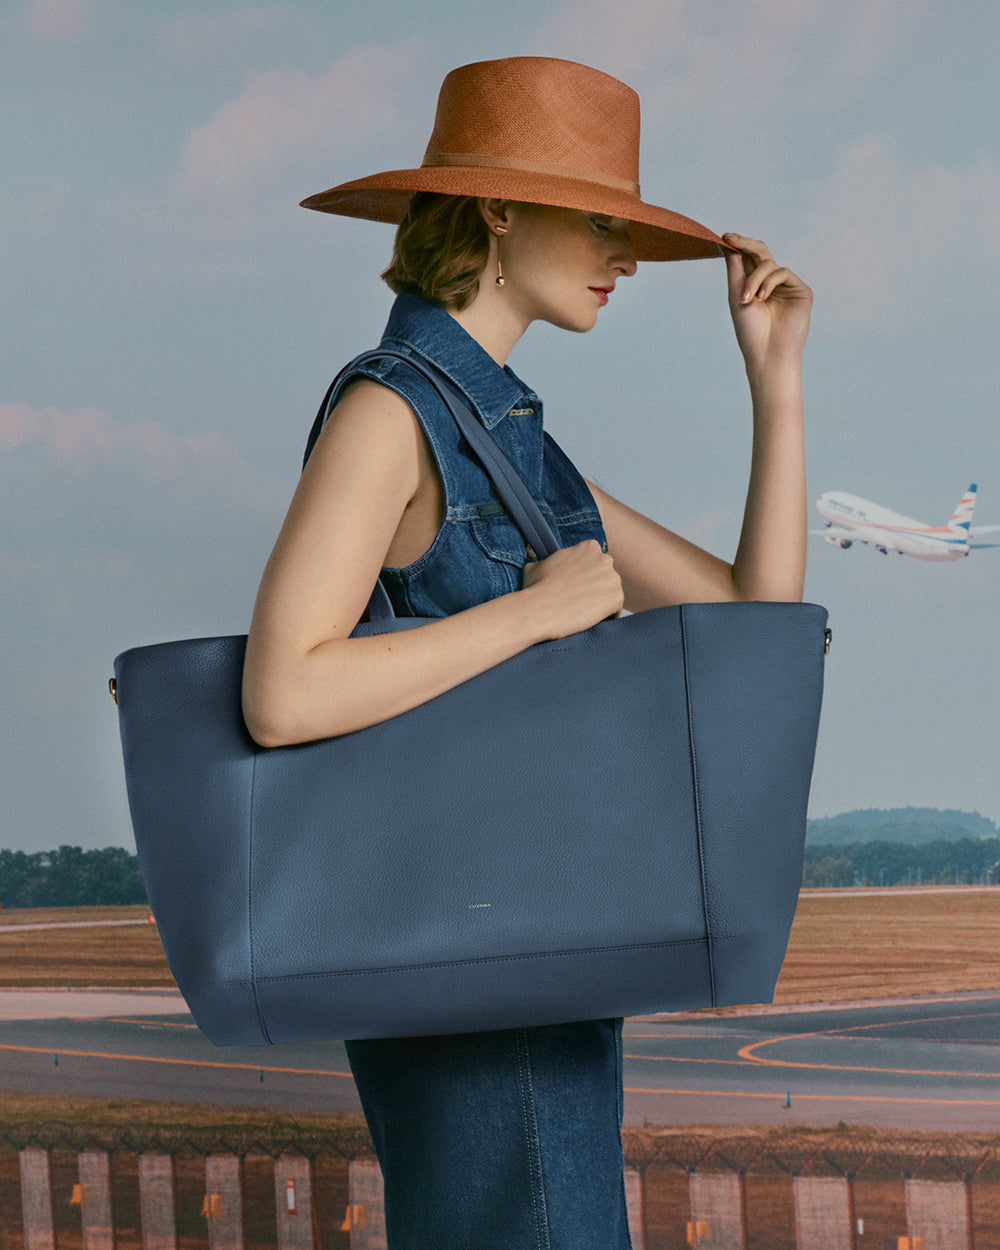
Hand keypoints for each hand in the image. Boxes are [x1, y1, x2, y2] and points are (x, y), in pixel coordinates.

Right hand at [521, 540, 623, 639]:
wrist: (539, 610)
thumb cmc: (535, 589)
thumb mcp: (536, 565)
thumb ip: (549, 561)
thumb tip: (543, 564)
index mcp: (589, 547)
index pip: (595, 563)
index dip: (586, 578)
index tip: (575, 588)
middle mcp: (605, 559)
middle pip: (606, 577)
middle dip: (596, 588)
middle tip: (578, 601)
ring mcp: (613, 578)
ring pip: (611, 594)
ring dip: (600, 603)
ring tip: (581, 612)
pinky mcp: (617, 598)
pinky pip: (615, 610)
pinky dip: (605, 617)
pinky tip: (588, 619)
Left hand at [722, 233, 812, 378]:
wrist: (767, 353)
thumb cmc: (750, 330)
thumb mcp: (737, 295)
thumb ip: (734, 269)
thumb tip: (727, 243)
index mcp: (755, 285)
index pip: (747, 259)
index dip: (738, 245)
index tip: (724, 236)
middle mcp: (771, 283)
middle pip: (760, 252)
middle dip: (745, 244)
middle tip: (731, 239)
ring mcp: (787, 286)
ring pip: (768, 263)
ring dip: (754, 278)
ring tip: (748, 299)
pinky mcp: (801, 291)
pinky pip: (782, 272)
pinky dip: (769, 282)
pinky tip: (762, 298)